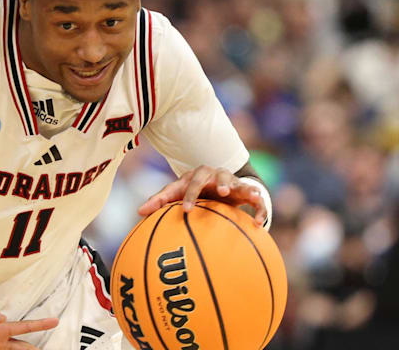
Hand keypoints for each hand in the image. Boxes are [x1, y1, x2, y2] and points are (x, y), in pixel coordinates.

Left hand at [137, 165, 267, 225]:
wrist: (214, 187)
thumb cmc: (191, 190)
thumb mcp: (176, 192)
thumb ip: (159, 201)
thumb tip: (139, 212)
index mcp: (198, 175)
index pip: (192, 182)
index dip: (189, 195)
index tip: (186, 211)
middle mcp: (218, 175)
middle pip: (221, 175)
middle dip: (223, 183)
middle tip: (224, 193)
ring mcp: (234, 183)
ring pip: (241, 184)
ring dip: (246, 190)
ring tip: (252, 198)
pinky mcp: (246, 193)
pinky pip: (256, 200)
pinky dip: (260, 209)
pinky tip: (260, 224)